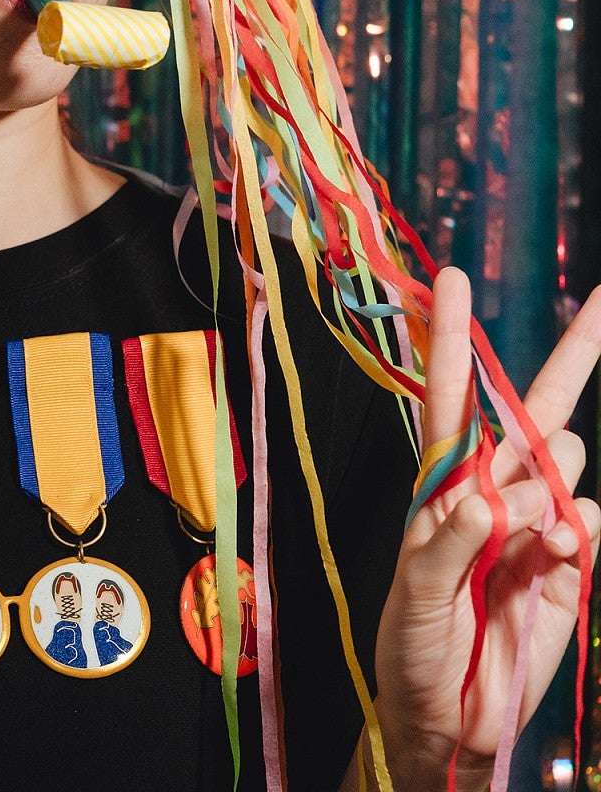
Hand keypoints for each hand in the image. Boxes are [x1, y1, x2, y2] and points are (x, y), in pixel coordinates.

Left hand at [369, 267, 600, 790]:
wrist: (449, 714)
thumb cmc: (412, 650)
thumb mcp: (412, 596)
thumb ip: (445, 543)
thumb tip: (483, 496)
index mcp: (438, 485)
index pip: (449, 400)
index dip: (452, 340)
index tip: (454, 279)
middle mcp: (488, 492)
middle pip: (538, 412)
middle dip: (573, 361)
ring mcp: (534, 524)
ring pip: (566, 462)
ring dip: (550, 491)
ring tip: (521, 544)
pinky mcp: (572, 563)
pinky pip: (592, 523)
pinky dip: (580, 534)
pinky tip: (557, 558)